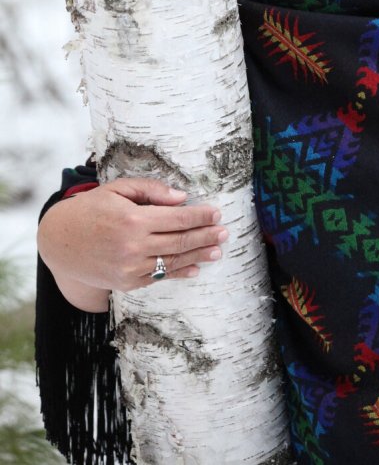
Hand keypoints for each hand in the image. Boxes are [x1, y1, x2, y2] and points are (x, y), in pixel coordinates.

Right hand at [38, 177, 227, 302]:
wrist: (59, 241)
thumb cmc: (91, 209)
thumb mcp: (118, 189)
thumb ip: (151, 190)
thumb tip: (181, 198)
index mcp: (134, 219)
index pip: (178, 219)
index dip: (200, 216)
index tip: (217, 213)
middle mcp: (133, 246)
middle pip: (180, 241)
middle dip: (206, 236)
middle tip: (225, 232)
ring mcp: (130, 268)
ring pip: (173, 261)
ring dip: (199, 256)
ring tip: (218, 250)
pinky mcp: (126, 283)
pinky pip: (158, 277)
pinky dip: (179, 272)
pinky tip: (195, 268)